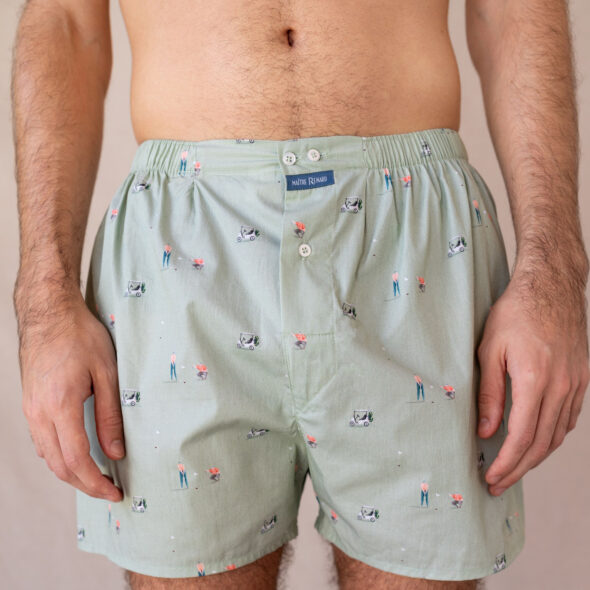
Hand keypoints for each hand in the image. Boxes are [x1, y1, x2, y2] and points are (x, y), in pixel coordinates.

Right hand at [19, 299, 124, 501]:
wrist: (49, 312)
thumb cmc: (80, 335)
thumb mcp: (106, 373)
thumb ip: (110, 416)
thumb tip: (116, 452)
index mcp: (60, 406)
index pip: (77, 460)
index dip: (96, 482)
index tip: (115, 491)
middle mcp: (39, 413)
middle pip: (59, 466)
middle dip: (85, 484)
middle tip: (109, 490)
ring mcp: (30, 409)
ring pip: (48, 457)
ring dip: (71, 473)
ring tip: (97, 477)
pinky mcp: (29, 404)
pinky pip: (41, 442)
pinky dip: (59, 457)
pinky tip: (76, 455)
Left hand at [476, 273, 589, 495]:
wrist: (551, 286)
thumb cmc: (515, 312)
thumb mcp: (489, 349)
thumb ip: (488, 393)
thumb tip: (485, 430)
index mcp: (535, 380)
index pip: (521, 437)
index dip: (506, 463)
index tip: (490, 478)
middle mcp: (561, 387)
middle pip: (541, 443)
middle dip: (518, 468)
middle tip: (498, 483)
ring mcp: (576, 383)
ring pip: (558, 434)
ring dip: (536, 456)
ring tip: (515, 468)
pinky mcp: (582, 377)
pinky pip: (570, 418)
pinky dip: (553, 436)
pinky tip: (538, 441)